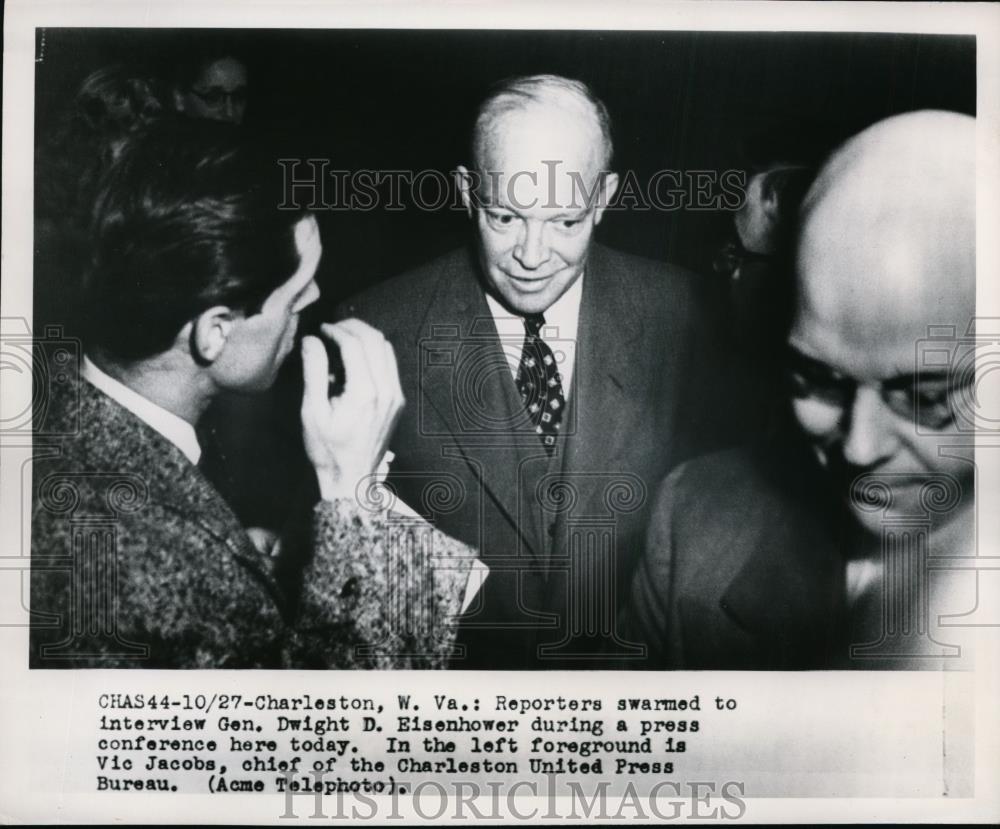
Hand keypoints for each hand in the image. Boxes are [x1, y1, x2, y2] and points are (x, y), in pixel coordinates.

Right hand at [300, 319, 403, 501]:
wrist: (352, 478)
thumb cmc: (328, 449)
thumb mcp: (312, 412)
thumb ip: (314, 371)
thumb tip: (311, 340)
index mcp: (365, 393)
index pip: (355, 344)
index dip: (336, 330)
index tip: (320, 330)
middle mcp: (387, 391)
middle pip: (375, 339)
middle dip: (352, 327)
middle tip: (331, 328)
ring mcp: (396, 395)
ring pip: (386, 348)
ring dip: (364, 338)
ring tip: (341, 341)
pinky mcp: (398, 400)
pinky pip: (389, 364)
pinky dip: (372, 353)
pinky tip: (353, 360)